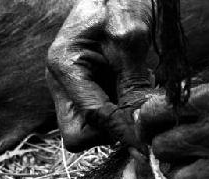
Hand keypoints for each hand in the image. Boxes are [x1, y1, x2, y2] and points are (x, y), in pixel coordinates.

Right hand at [46, 0, 154, 151]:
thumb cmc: (122, 3)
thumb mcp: (130, 41)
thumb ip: (133, 86)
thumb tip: (141, 127)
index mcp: (64, 67)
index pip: (90, 120)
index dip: (120, 130)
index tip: (147, 136)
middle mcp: (61, 82)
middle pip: (78, 135)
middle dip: (110, 130)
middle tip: (135, 108)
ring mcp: (70, 87)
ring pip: (90, 129)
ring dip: (117, 119)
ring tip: (135, 87)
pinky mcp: (84, 88)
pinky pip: (100, 116)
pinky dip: (119, 110)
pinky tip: (131, 85)